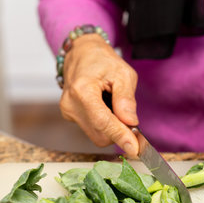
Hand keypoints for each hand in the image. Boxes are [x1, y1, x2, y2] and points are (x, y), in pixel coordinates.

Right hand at [60, 34, 138, 155]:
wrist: (82, 53)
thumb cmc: (102, 60)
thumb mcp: (123, 73)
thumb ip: (126, 99)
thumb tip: (131, 123)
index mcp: (82, 91)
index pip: (103, 122)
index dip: (121, 137)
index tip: (135, 150)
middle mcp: (70, 104)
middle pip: (101, 134)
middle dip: (119, 131)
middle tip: (130, 116)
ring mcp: (68, 112)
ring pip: (97, 135)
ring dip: (112, 127)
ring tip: (113, 103)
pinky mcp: (70, 116)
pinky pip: (93, 129)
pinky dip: (104, 124)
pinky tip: (105, 106)